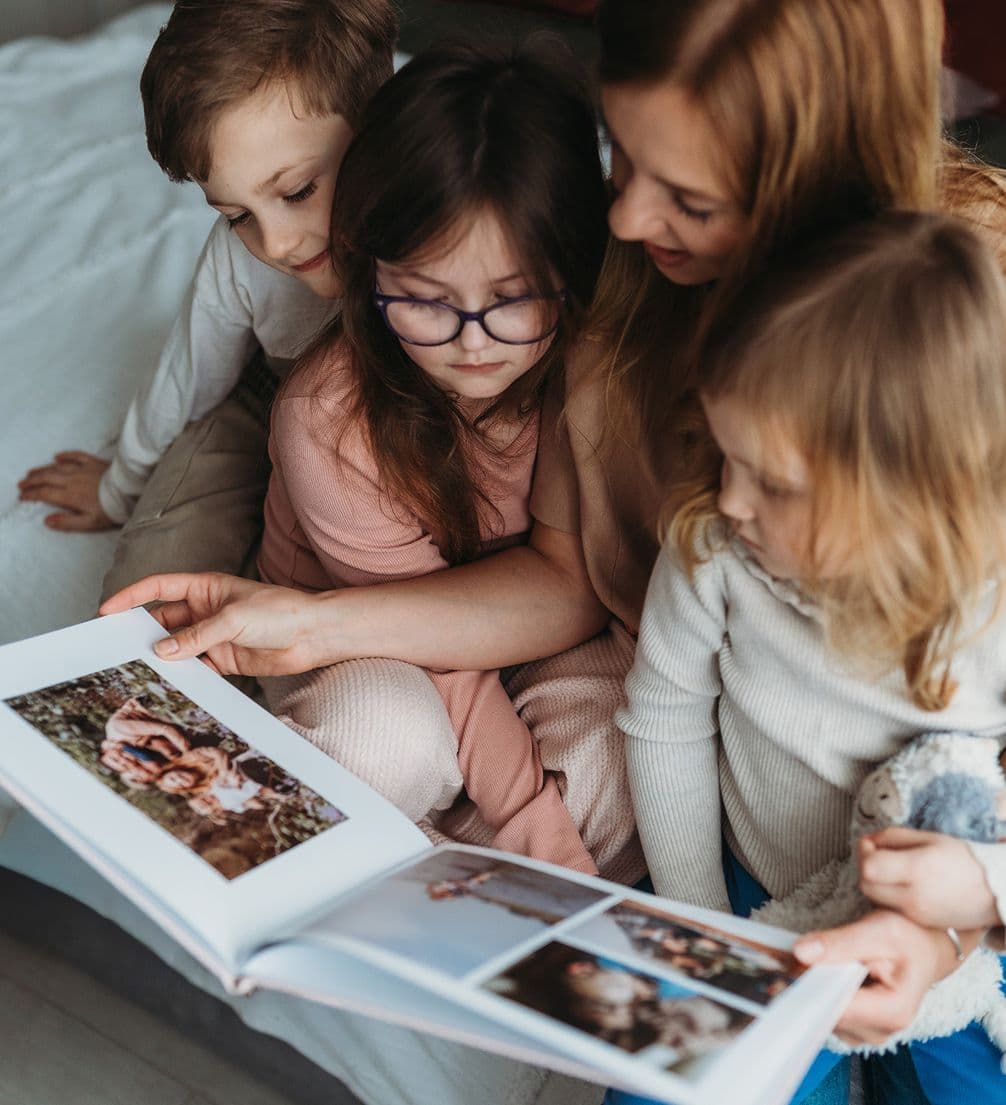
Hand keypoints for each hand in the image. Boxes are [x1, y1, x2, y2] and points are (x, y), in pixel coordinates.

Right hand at [18, 451, 113, 530]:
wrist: (133, 492)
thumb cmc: (113, 510)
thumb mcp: (90, 523)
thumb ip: (68, 522)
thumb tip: (47, 521)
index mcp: (70, 496)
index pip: (45, 494)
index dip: (31, 494)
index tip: (22, 496)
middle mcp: (73, 480)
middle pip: (47, 478)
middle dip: (32, 481)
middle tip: (21, 484)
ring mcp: (84, 469)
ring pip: (57, 467)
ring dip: (42, 469)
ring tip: (31, 472)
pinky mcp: (95, 462)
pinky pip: (76, 456)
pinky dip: (65, 455)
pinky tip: (57, 456)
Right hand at [99, 572, 338, 675]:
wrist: (314, 635)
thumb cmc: (280, 612)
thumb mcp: (233, 619)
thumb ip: (197, 636)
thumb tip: (161, 651)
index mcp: (205, 587)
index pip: (159, 588)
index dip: (132, 597)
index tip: (107, 610)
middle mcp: (206, 610)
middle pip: (163, 620)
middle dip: (141, 633)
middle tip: (116, 648)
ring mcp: (214, 636)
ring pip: (177, 647)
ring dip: (162, 658)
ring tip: (138, 672)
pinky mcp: (225, 659)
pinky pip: (196, 668)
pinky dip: (183, 676)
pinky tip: (170, 686)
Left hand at [793, 909, 982, 1044]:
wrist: (925, 948)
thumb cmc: (908, 937)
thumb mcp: (881, 930)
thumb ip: (841, 942)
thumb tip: (801, 953)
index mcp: (892, 1012)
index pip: (836, 1008)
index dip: (807, 989)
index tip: (780, 972)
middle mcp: (880, 1031)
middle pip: (826, 1015)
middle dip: (803, 989)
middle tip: (782, 962)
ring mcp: (867, 1033)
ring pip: (821, 1016)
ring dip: (807, 991)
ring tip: (797, 964)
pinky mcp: (856, 1027)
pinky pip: (825, 1013)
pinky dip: (815, 993)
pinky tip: (810, 973)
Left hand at [859, 827, 999, 929]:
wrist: (994, 889)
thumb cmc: (961, 858)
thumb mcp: (927, 838)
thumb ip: (892, 837)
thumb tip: (866, 841)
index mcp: (916, 870)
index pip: (869, 867)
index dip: (862, 852)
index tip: (868, 842)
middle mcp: (914, 896)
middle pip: (866, 885)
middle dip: (865, 867)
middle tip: (876, 854)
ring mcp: (916, 914)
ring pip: (875, 899)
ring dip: (874, 882)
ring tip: (889, 869)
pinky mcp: (920, 924)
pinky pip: (891, 909)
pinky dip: (887, 896)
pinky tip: (901, 885)